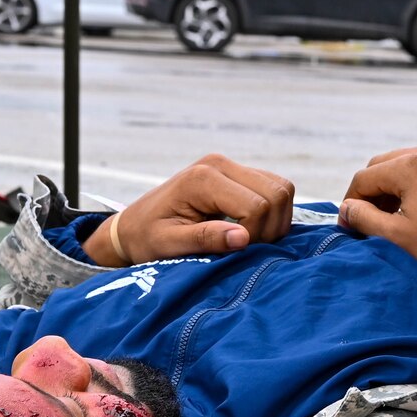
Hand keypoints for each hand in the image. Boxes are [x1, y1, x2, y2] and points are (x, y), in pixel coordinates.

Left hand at [89, 154, 294, 266]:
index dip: (254, 236)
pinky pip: (275, 188)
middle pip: (277, 193)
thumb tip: (243, 238)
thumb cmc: (147, 238)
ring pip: (283, 189)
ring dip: (275, 220)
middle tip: (246, 248)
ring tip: (249, 240)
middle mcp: (220, 163)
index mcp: (203, 178)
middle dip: (270, 228)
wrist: (134, 225)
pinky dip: (273, 213)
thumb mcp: (169, 245)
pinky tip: (251, 229)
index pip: (256, 206)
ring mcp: (230, 165)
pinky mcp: (238, 173)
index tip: (234, 253)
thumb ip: (205, 239)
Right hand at [340, 144, 416, 304]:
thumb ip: (365, 220)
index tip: (351, 225)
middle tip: (374, 220)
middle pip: (386, 165)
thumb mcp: (401, 238)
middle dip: (374, 191)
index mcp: (408, 165)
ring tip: (403, 216)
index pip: (363, 178)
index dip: (351, 203)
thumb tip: (346, 209)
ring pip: (414, 165)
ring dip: (400, 187)